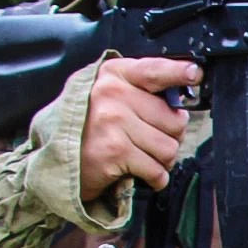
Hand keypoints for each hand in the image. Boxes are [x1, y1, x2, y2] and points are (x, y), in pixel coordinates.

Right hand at [78, 56, 199, 203]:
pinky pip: (157, 169)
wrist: (54, 157)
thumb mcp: (110, 97)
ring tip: (139, 156)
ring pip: (169, 147)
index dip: (178, 73)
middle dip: (169, 137)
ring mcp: (113, 121)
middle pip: (174, 120)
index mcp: (114, 75)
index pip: (154, 71)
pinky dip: (154, 177)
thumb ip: (141, 92)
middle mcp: (112, 93)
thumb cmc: (88, 127)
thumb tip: (181, 101)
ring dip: (161, 160)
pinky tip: (137, 171)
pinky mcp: (114, 150)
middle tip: (148, 140)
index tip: (194, 73)